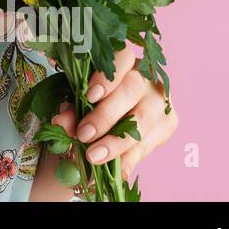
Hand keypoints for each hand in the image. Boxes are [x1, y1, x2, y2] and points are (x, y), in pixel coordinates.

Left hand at [49, 45, 177, 180]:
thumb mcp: (81, 98)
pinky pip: (148, 144)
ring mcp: (161, 101)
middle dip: (105, 115)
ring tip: (94, 156)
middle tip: (83, 135)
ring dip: (117, 142)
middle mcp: (147, 77)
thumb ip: (71, 107)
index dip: (107, 77)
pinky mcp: (168, 124)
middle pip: (132, 90)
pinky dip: (129, 159)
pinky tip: (116, 170)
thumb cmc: (98, 98)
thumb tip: (60, 124)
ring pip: (144, 120)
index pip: (122, 58)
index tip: (89, 96)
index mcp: (125, 61)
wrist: (121, 113)